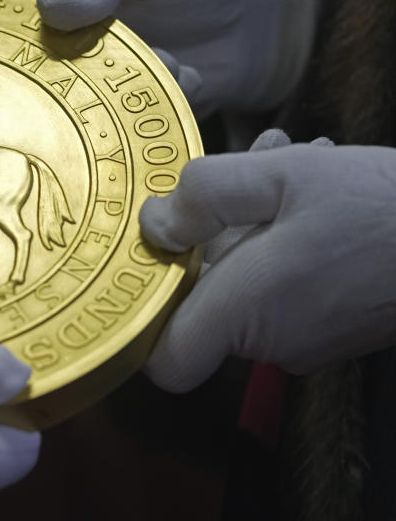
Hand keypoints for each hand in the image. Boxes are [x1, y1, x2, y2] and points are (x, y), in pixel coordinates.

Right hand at [0, 0, 320, 118]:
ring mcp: (67, 83)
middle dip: (24, 92)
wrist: (256, 23)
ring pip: (44, 114)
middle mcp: (37, 40)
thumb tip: (51, 8)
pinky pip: (87, 138)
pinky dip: (119, 131)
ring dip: (95, 107)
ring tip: (162, 66)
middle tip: (65, 91)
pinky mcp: (99, 120)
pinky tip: (167, 99)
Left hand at [138, 132, 395, 391]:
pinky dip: (282, 239)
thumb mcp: (282, 174)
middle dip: (212, 231)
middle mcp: (270, 340)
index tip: (158, 258)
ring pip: (245, 281)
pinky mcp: (330, 327)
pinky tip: (309, 180)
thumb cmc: (380, 204)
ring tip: (285, 158)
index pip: (165, 362)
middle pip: (204, 299)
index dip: (148, 315)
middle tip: (241, 170)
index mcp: (247, 312)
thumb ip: (206, 197)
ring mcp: (304, 339)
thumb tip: (154, 225)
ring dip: (251, 222)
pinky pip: (281, 286)